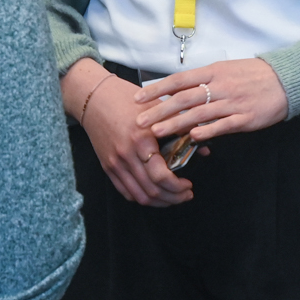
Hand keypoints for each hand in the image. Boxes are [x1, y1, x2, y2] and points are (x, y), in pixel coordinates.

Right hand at [61, 60, 194, 207]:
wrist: (95, 97)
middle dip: (173, 198)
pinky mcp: (107, 166)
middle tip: (185, 194)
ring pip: (139, 196)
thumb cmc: (127, 98)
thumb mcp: (158, 108)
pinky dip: (141, 198)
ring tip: (172, 197)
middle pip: (152, 191)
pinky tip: (153, 193)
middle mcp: (126, 155)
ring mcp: (115, 163)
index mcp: (141, 140)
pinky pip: (125, 192)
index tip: (189, 185)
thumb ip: (182, 127)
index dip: (178, 187)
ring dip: (159, 202)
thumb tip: (204, 148)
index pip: (161, 176)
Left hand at [133, 58, 290, 148]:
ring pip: (198, 113)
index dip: (157, 89)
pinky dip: (206, 131)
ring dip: (175, 123)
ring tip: (157, 132)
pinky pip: (222, 125)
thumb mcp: (225, 69)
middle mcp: (220, 86)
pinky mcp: (245, 118)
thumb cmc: (252, 74)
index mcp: (213, 71)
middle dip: (159, 110)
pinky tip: (192, 138)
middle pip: (184, 98)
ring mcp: (232, 102)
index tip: (139, 98)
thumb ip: (203, 79)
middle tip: (140, 121)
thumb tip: (177, 89)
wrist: (286, 79)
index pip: (178, 79)